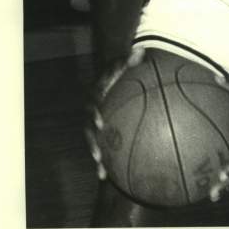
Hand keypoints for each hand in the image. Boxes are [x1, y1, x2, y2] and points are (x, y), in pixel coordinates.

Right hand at [85, 47, 145, 179]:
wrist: (109, 77)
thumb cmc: (118, 71)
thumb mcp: (122, 63)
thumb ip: (130, 59)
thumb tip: (140, 51)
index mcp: (94, 96)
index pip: (92, 105)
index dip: (94, 114)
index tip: (100, 123)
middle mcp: (91, 112)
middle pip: (88, 130)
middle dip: (92, 143)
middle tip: (98, 155)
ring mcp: (94, 124)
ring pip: (92, 143)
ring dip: (96, 157)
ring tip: (102, 173)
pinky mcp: (100, 133)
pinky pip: (101, 147)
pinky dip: (105, 161)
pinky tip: (109, 177)